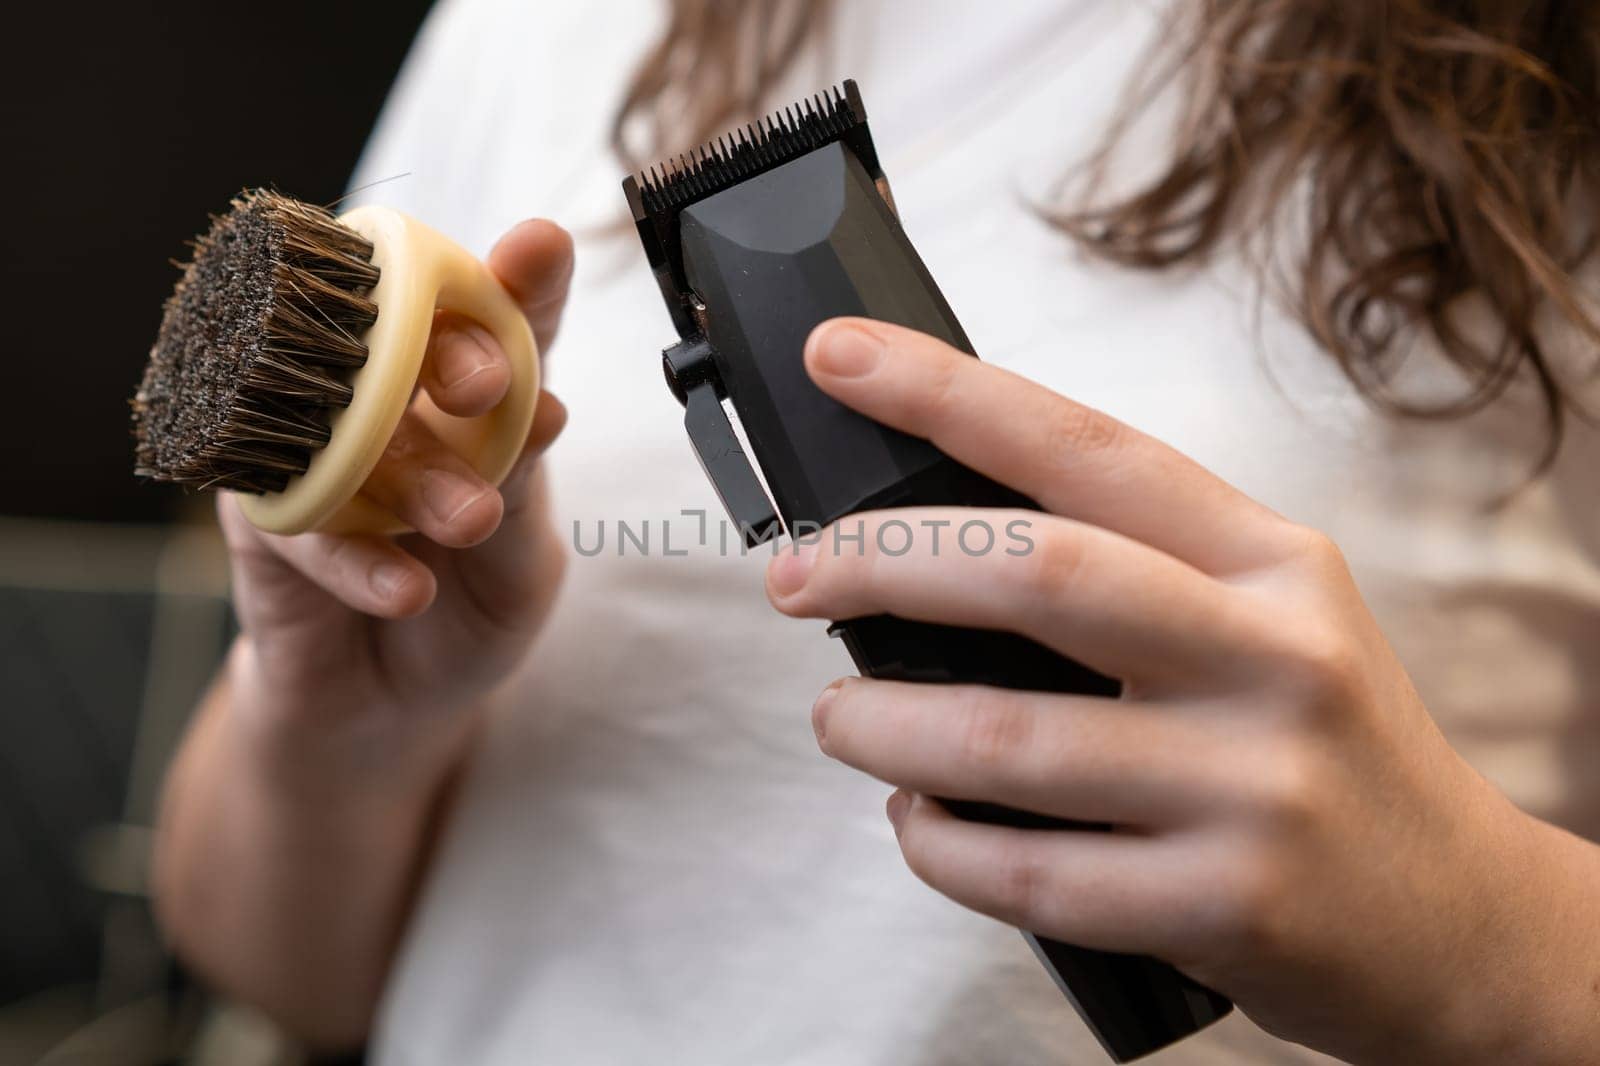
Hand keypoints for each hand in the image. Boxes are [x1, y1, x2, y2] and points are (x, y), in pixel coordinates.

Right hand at [217, 220, 573, 774]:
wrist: (392, 709)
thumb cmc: (469, 612)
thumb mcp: (522, 565)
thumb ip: (523, 489)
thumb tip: (545, 407)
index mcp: (472, 404)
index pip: (500, 324)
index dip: (520, 281)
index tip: (539, 247)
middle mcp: (394, 409)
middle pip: (414, 344)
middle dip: (456, 351)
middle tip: (489, 387)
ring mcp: (323, 454)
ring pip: (360, 429)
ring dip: (417, 473)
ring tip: (472, 523)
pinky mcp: (268, 518)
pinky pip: (307, 523)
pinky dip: (361, 561)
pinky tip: (408, 591)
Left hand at [766, 319, 1599, 1064]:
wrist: (1454, 917)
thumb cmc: (1322, 748)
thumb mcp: (1270, 622)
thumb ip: (1135, 574)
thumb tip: (926, 547)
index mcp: (1271, 562)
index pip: (1088, 448)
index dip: (948, 393)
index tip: (838, 358)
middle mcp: (1273, 658)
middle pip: (1035, 572)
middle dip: (881, 561)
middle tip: (793, 574)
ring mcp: (1253, 787)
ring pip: (1003, 739)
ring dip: (879, 724)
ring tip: (838, 715)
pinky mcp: (1224, 907)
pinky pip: (1026, 875)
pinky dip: (936, 847)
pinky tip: (916, 823)